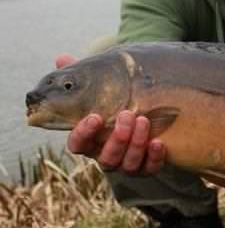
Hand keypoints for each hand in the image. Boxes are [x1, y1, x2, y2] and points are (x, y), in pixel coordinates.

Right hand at [57, 54, 165, 174]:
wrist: (147, 112)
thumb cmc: (116, 101)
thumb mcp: (100, 88)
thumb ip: (81, 77)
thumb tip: (62, 58)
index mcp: (91, 139)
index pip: (78, 144)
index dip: (84, 134)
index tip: (95, 117)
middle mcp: (106, 155)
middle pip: (106, 158)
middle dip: (117, 138)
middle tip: (127, 114)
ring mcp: (126, 163)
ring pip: (127, 165)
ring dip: (135, 144)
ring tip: (144, 121)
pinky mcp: (147, 167)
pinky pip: (149, 169)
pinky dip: (154, 158)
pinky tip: (158, 142)